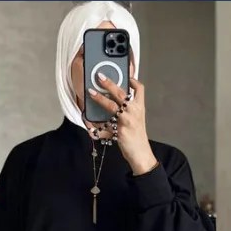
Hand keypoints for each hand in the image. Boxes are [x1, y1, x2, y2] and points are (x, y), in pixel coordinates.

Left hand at [90, 62, 155, 178]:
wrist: (141, 154)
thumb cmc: (137, 138)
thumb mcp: (136, 120)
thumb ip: (128, 110)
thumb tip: (116, 103)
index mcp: (139, 108)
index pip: (139, 89)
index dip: (133, 79)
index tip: (126, 75)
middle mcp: (134, 112)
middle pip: (121, 93)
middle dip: (109, 83)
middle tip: (100, 76)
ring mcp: (127, 121)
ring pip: (112, 106)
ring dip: (100, 98)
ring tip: (91, 92)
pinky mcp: (120, 131)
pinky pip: (105, 126)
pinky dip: (96, 126)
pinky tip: (88, 123)